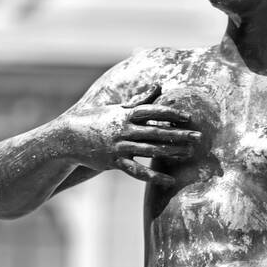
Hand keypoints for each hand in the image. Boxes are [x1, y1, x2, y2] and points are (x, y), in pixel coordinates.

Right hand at [63, 84, 200, 183]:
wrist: (68, 136)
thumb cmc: (95, 119)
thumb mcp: (117, 107)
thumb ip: (140, 99)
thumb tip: (158, 85)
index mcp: (126, 113)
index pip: (153, 111)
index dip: (171, 114)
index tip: (188, 117)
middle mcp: (124, 129)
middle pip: (157, 131)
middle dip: (179, 134)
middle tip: (199, 137)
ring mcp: (120, 146)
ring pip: (150, 150)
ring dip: (171, 152)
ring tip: (188, 155)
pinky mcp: (114, 162)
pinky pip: (137, 171)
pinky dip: (154, 177)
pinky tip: (169, 181)